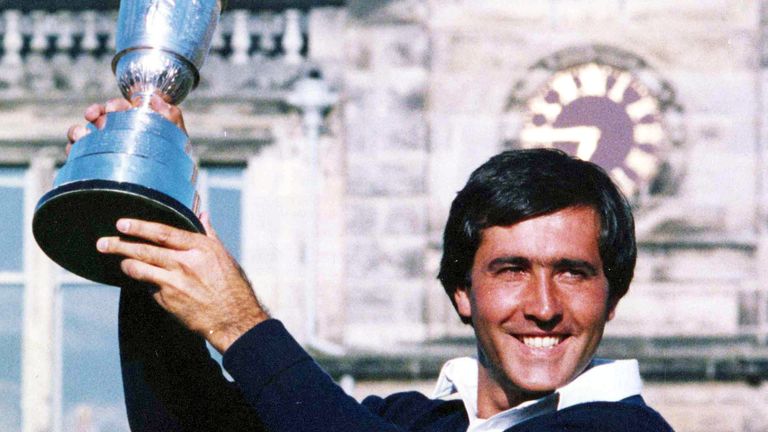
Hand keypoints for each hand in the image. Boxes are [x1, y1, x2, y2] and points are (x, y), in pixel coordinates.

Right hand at [65, 95, 186, 155]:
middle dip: (95, 113)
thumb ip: (171, 117)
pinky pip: (78, 153)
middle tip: (93, 116)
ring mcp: (104, 147)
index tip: (112, 108)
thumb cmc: (173, 161)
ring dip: (78, 130)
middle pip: (99, 117)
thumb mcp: (176, 138)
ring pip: (83, 133)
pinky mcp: (95, 163)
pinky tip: (73, 150)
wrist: (167, 191)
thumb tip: (157, 100)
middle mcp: (117, 132)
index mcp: (135, 122)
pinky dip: (73, 148)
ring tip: (80, 135)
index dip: (114, 105)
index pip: (122, 108)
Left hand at [96, 213, 268, 352]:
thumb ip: (209, 234)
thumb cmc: (233, 286)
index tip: (122, 223)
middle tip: (103, 242)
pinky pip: (149, 287)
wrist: (234, 319)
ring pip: (139, 269)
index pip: (163, 233)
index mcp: (200, 249)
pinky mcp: (168, 301)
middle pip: (144, 250)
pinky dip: (145, 282)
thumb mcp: (224, 256)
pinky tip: (143, 281)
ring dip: (125, 264)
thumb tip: (203, 215)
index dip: (140, 227)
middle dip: (120, 245)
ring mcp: (174, 283)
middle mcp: (185, 264)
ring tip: (118, 261)